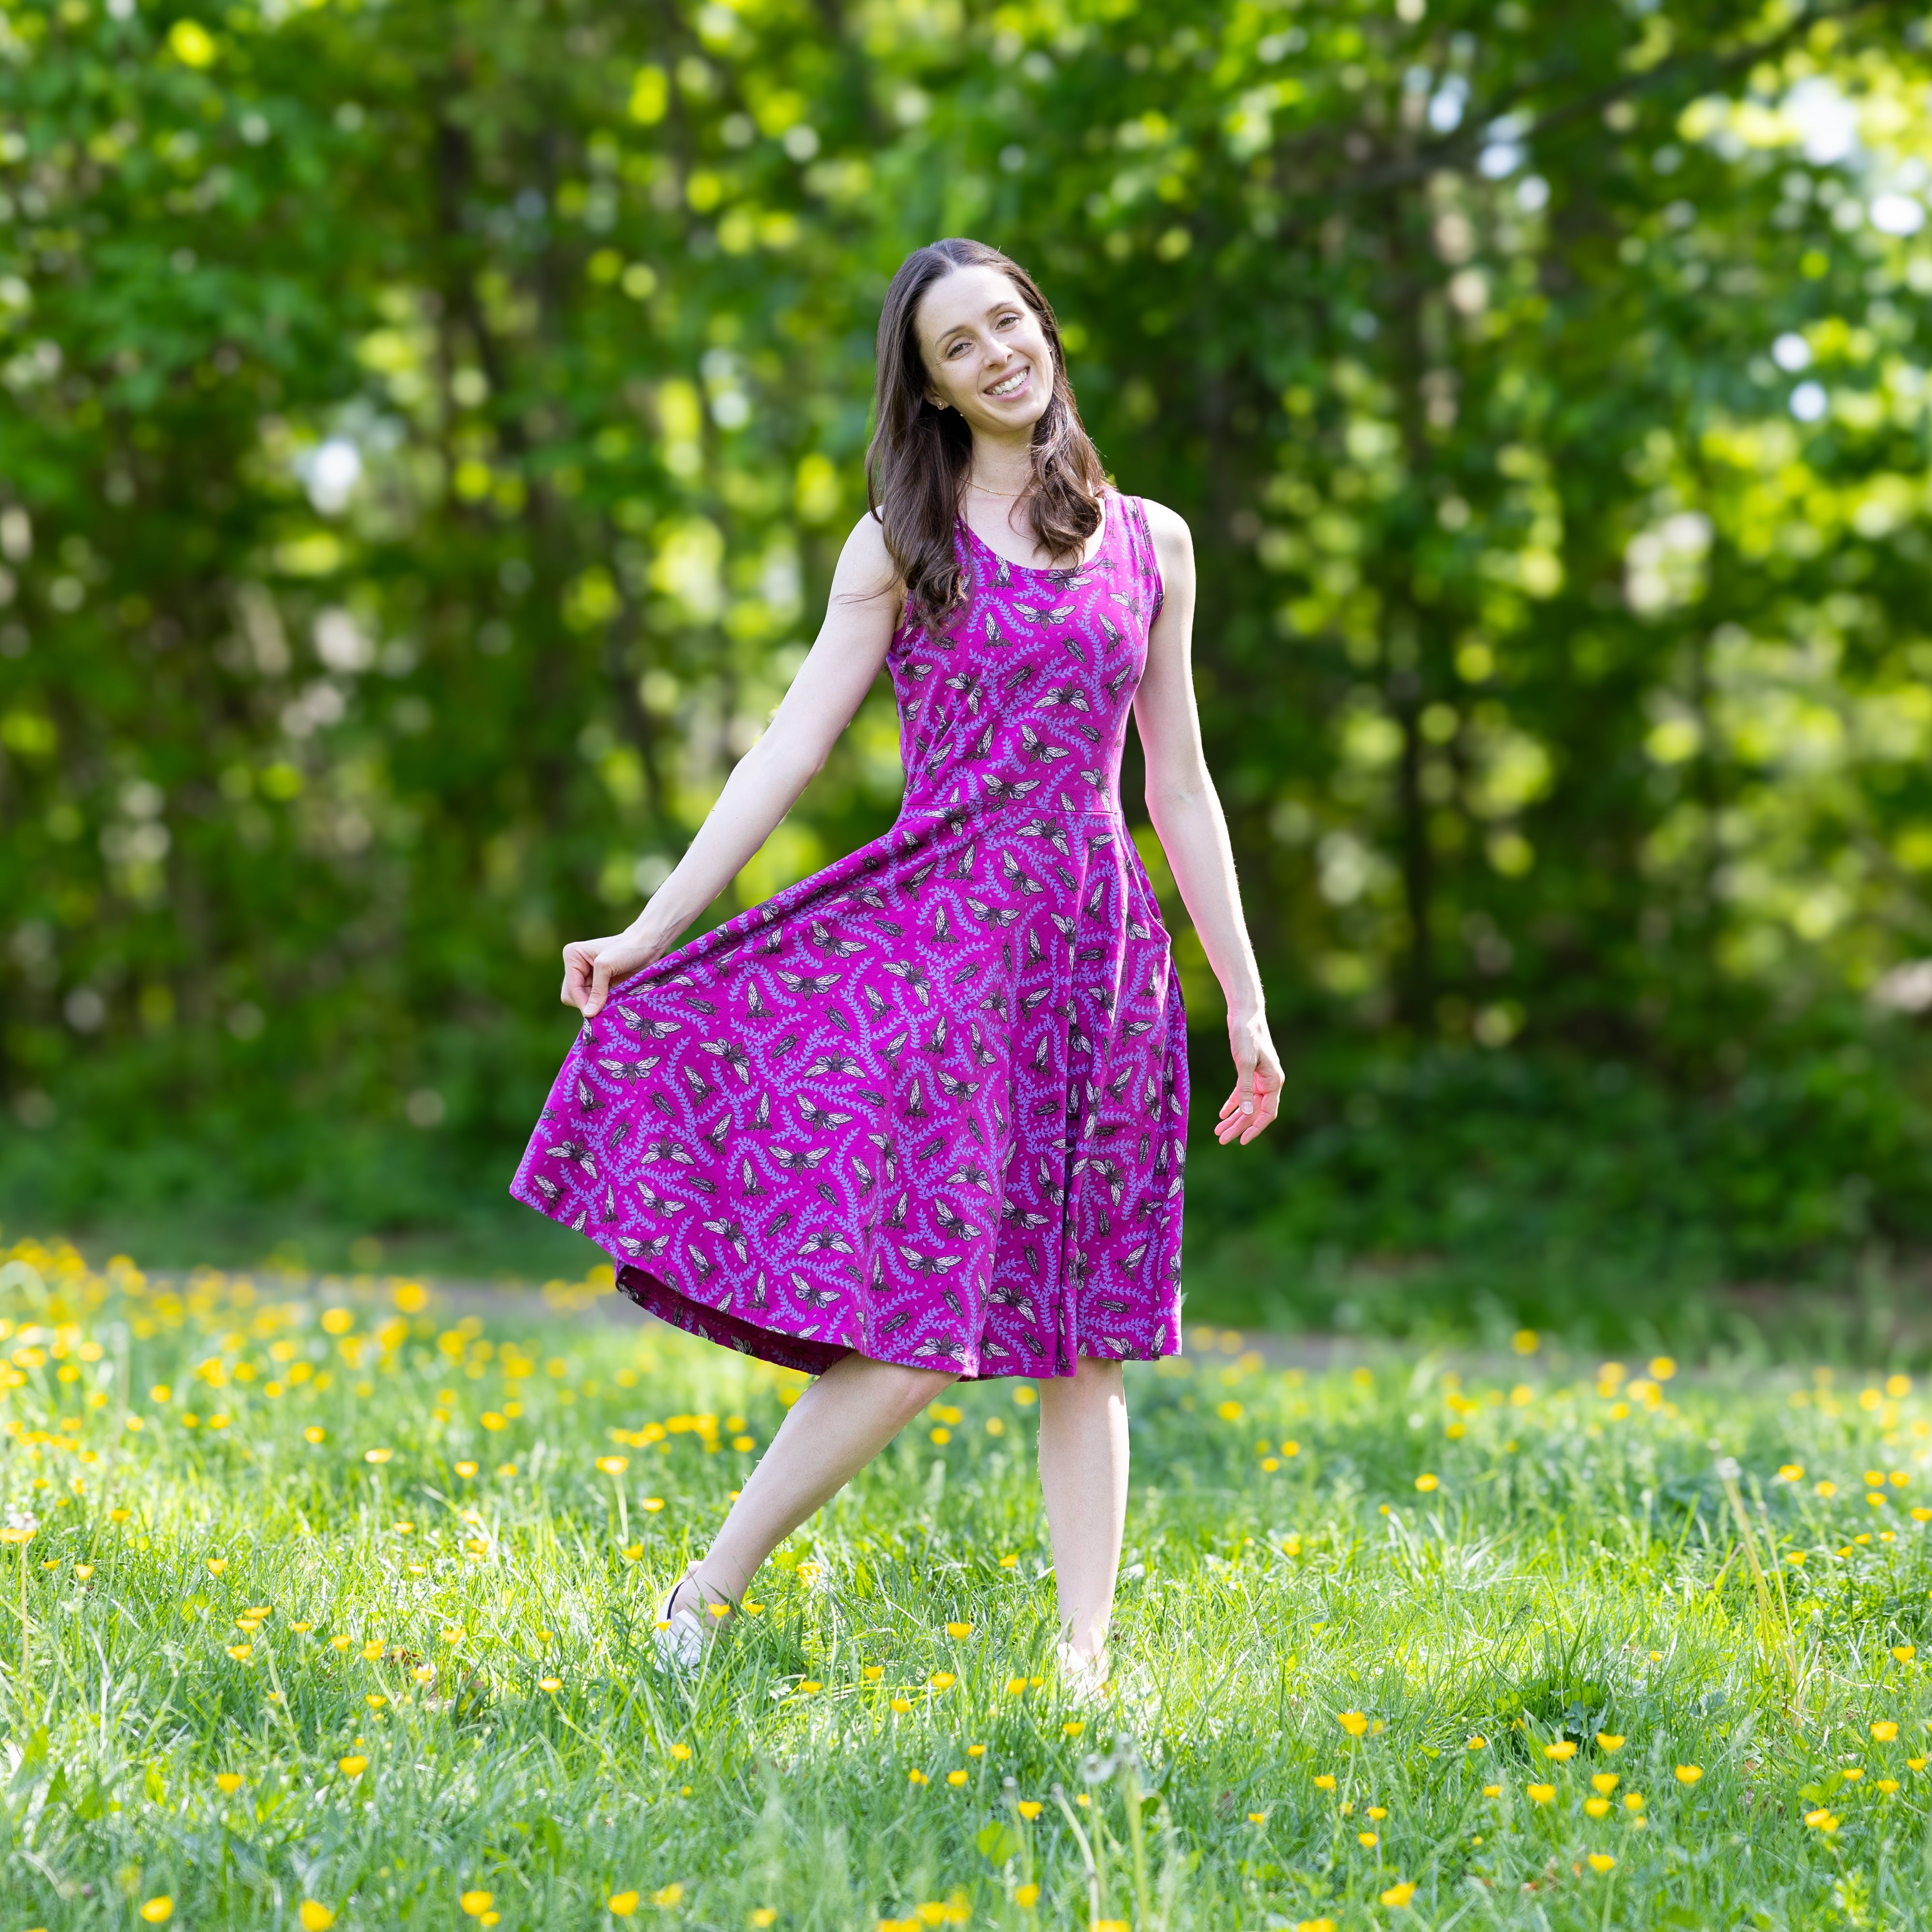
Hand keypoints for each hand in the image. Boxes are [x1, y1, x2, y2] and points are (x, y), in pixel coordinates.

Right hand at [560, 927, 664, 1017]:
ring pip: (583, 1001)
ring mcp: (587, 976)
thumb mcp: (606, 966)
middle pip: (572, 996)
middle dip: (587, 1003)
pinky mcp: (599, 984)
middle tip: (604, 1007)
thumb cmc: (627, 949)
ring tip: (612, 1002)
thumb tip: (588, 1014)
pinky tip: (613, 1002)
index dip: (582, 1002)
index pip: (571, 989)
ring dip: (596, 1005)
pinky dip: (602, 1005)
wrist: (647, 946)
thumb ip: (596, 990)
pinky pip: (594, 1001)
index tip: (595, 1014)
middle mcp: (576, 966)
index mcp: (572, 956)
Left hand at [1215, 1010, 1281, 1145]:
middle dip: (1239, 1127)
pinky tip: (1222, 1115)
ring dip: (1234, 1118)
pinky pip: (1241, 1093)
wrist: (1245, 1014)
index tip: (1242, 1141)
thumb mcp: (1244, 1063)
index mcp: (1274, 1082)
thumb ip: (1245, 1088)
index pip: (1267, 1113)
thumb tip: (1246, 1113)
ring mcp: (1259, 1078)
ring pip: (1247, 1105)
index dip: (1255, 1128)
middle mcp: (1269, 1083)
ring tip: (1218, 1131)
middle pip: (1254, 1112)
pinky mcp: (1249, 1072)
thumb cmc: (1247, 1035)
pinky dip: (1232, 1104)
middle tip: (1221, 1139)